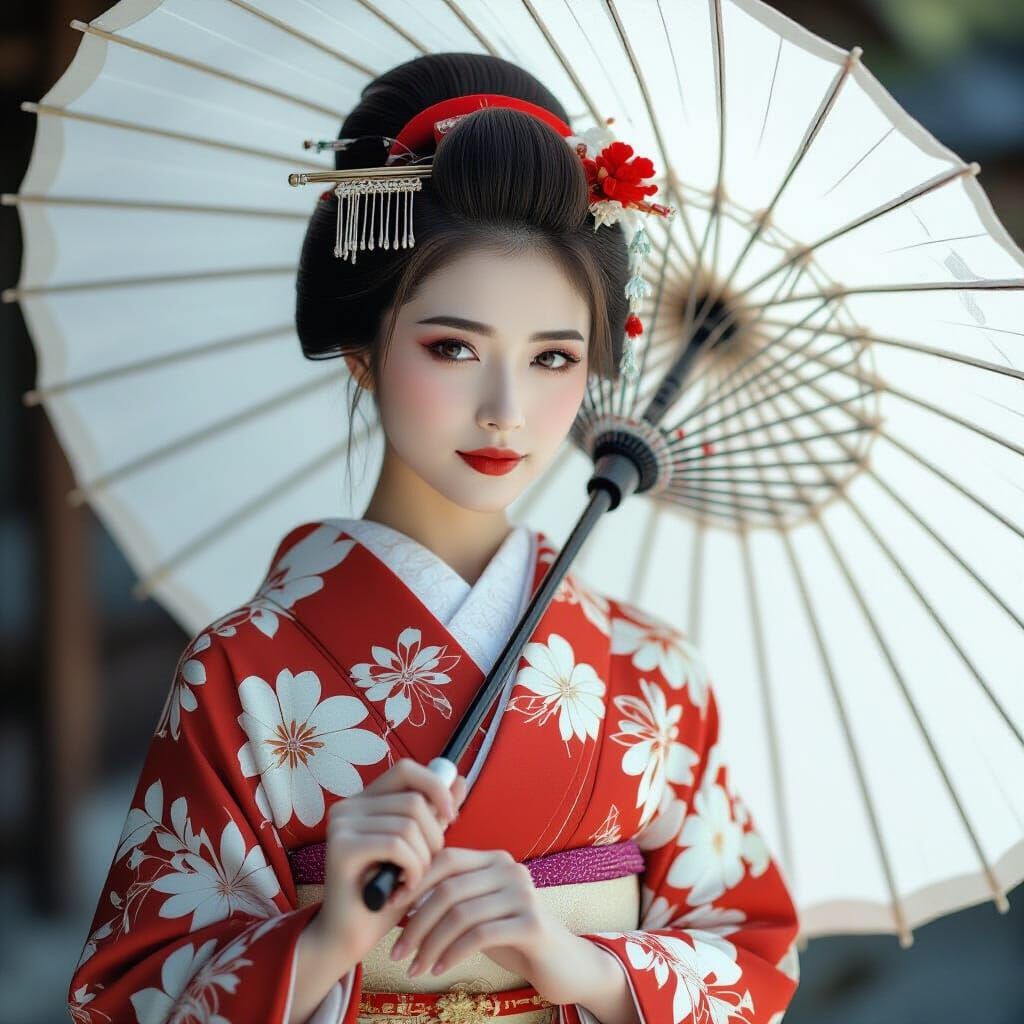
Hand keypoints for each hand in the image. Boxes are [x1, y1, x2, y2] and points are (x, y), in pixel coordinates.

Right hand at [308, 759, 468, 966]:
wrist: (350, 937)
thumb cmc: (386, 895)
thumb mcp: (418, 848)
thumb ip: (434, 814)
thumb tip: (460, 780)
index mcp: (365, 801)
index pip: (406, 769)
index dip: (435, 786)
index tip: (452, 816)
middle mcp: (348, 806)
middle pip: (413, 800)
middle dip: (433, 836)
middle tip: (427, 867)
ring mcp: (341, 824)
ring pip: (408, 824)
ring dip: (423, 858)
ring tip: (414, 881)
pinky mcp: (341, 847)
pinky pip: (396, 844)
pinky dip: (412, 868)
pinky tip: (405, 888)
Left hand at [388, 846, 586, 1004]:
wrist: (562, 964)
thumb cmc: (511, 937)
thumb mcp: (479, 913)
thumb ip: (451, 900)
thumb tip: (398, 901)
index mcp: (494, 860)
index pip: (445, 859)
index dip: (413, 881)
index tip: (387, 908)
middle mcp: (509, 869)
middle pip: (448, 889)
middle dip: (416, 922)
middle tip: (397, 951)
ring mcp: (523, 894)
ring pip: (460, 914)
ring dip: (430, 944)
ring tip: (414, 967)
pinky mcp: (532, 924)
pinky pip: (479, 936)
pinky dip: (452, 953)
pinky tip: (438, 968)